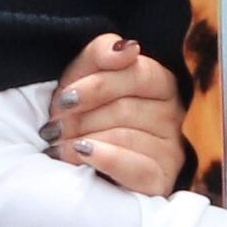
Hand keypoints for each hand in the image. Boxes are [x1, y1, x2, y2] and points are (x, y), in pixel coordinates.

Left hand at [50, 34, 185, 200]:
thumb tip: (128, 48)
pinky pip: (137, 168)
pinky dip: (106, 159)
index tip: (64, 100)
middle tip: (53, 129)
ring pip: (125, 137)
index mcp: (161, 83)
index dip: (96, 87)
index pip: (137, 74)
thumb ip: (102, 52)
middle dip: (80, 119)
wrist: (82, 169)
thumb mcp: (84, 75)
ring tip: (57, 147)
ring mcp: (171, 149)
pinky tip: (84, 154)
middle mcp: (173, 115)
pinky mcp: (161, 179)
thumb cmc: (86, 114)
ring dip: (81, 141)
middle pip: (126, 109)